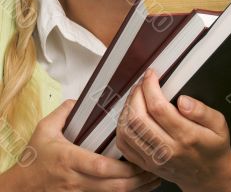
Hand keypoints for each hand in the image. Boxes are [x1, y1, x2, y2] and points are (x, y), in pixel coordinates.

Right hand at [1, 100, 160, 191]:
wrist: (22, 188)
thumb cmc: (34, 159)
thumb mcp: (44, 129)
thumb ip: (64, 112)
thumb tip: (80, 101)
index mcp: (69, 159)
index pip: (98, 165)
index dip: (121, 166)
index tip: (138, 157)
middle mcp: (77, 179)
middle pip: (112, 185)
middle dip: (137, 179)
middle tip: (156, 167)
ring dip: (135, 189)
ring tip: (153, 179)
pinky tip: (136, 188)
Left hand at [116, 69, 230, 191]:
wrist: (209, 177)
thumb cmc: (213, 148)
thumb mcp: (219, 125)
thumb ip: (203, 111)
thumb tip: (183, 100)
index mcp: (186, 136)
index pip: (158, 107)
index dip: (150, 86)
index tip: (151, 75)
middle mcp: (167, 149)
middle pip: (138, 118)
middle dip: (136, 94)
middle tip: (142, 83)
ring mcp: (154, 158)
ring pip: (127, 130)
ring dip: (127, 108)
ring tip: (136, 96)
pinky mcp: (145, 164)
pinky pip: (124, 144)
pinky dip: (122, 125)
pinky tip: (131, 114)